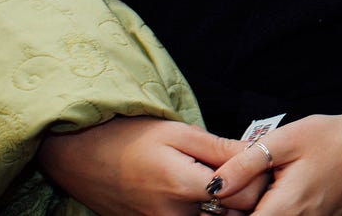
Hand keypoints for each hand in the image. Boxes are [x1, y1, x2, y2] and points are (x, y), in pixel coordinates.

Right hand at [37, 115, 265, 215]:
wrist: (82, 156)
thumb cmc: (131, 136)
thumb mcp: (179, 133)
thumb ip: (219, 148)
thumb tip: (256, 154)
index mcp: (183, 186)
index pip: (244, 197)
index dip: (258, 179)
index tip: (259, 161)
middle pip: (230, 215)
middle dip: (245, 194)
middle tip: (245, 169)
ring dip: (225, 204)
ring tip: (221, 177)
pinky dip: (203, 210)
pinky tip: (202, 190)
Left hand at [207, 113, 341, 215]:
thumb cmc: (335, 138)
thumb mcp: (287, 139)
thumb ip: (246, 163)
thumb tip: (212, 186)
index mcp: (284, 210)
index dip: (223, 213)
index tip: (222, 196)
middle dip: (241, 210)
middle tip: (247, 185)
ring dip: (261, 209)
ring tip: (269, 185)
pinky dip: (281, 210)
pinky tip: (286, 190)